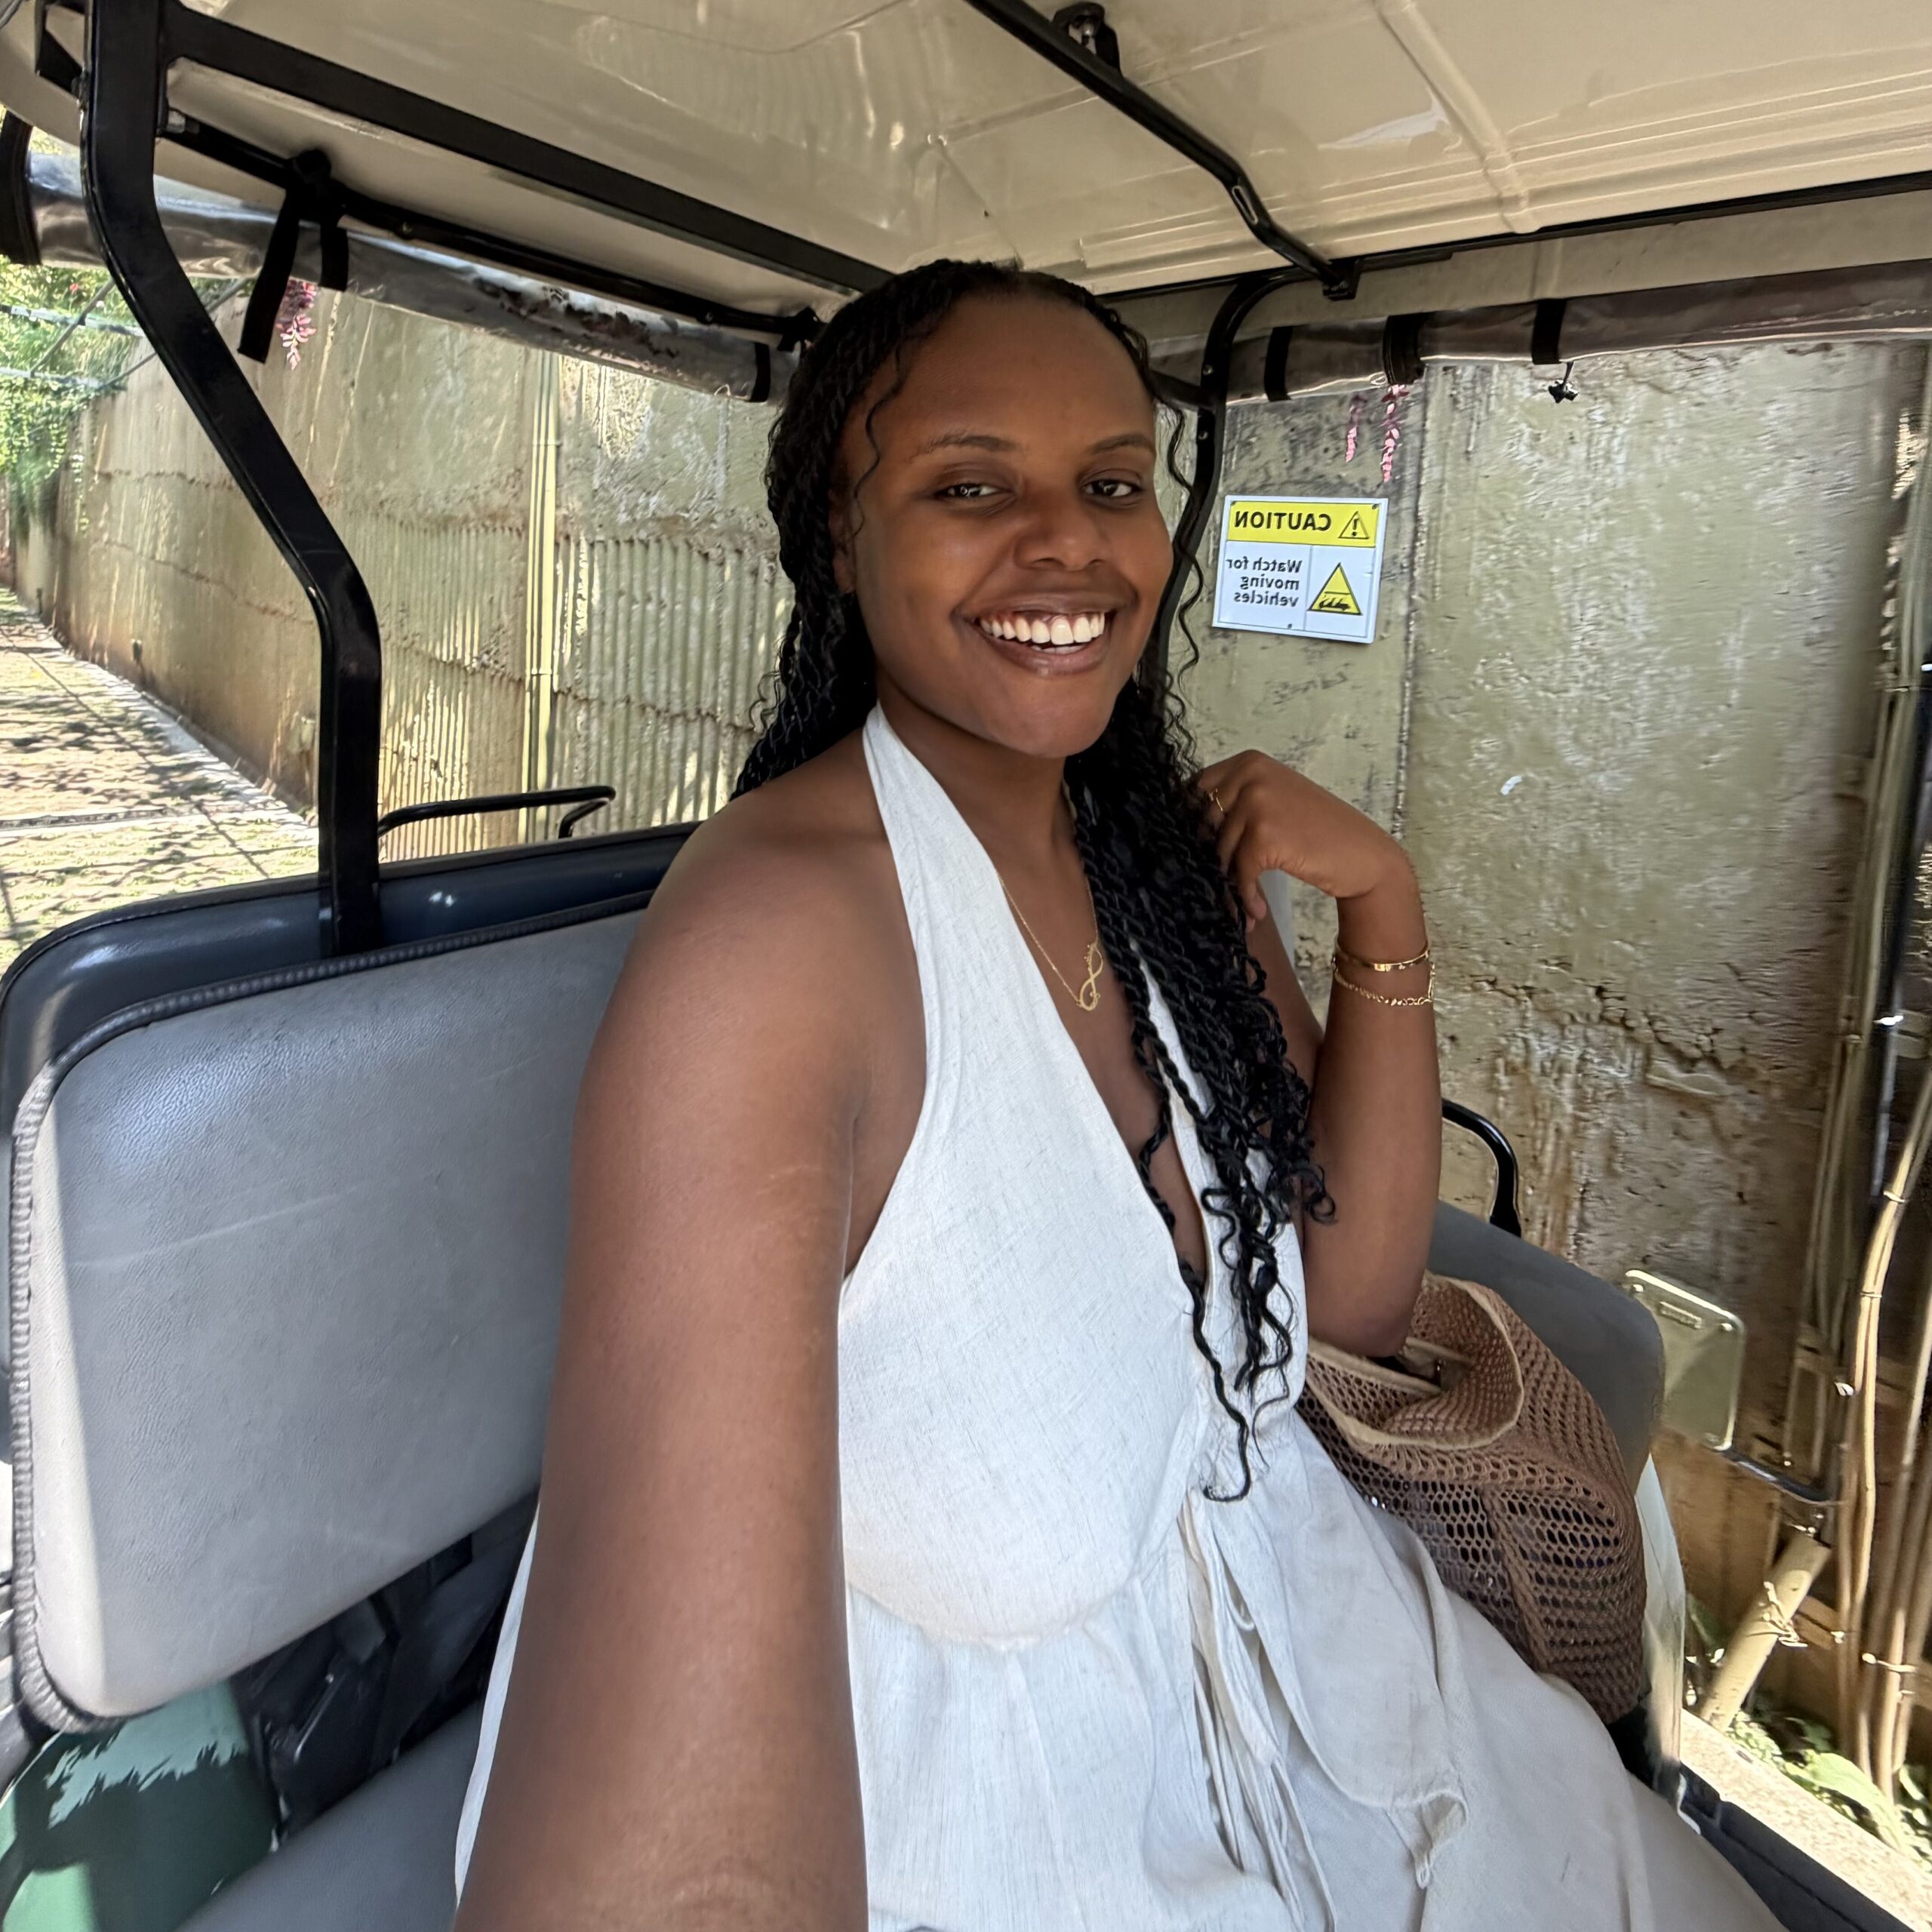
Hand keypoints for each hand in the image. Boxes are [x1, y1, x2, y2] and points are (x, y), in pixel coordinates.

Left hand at [1196, 750, 1416, 930]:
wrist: (1364, 856)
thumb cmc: (1320, 832)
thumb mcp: (1276, 801)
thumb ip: (1237, 803)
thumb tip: (1185, 828)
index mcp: (1248, 762)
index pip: (1196, 791)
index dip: (1190, 823)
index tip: (1191, 850)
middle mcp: (1249, 775)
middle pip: (1204, 824)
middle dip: (1208, 859)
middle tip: (1216, 886)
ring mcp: (1256, 803)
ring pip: (1219, 851)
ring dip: (1227, 884)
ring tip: (1241, 906)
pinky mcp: (1263, 835)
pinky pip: (1239, 872)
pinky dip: (1244, 897)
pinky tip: (1255, 913)